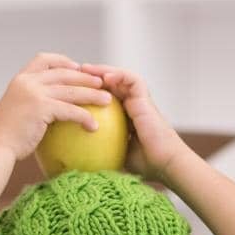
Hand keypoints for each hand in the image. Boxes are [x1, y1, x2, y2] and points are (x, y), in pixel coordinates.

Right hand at [0, 51, 110, 161]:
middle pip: (63, 73)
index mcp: (20, 80)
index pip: (43, 59)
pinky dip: (84, 117)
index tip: (77, 67)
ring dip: (92, 94)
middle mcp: (27, 82)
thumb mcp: (16, 112)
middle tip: (101, 83)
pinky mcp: (41, 107)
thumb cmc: (6, 138)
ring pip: (71, 90)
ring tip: (107, 100)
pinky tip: (94, 126)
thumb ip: (31, 104)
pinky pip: (70, 110)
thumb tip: (51, 112)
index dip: (62, 61)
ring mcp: (34, 92)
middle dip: (85, 76)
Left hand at [81, 63, 190, 182]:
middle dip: (90, 76)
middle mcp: (132, 104)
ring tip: (85, 69)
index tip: (70, 90)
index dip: (88, 91)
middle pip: (109, 83)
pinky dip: (119, 75)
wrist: (164, 162)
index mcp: (124, 116)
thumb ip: (101, 152)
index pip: (103, 97)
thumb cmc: (144, 165)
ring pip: (120, 77)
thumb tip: (76, 163)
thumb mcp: (115, 156)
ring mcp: (139, 100)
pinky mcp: (146, 98)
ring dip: (102, 70)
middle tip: (72, 73)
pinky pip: (132, 80)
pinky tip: (104, 77)